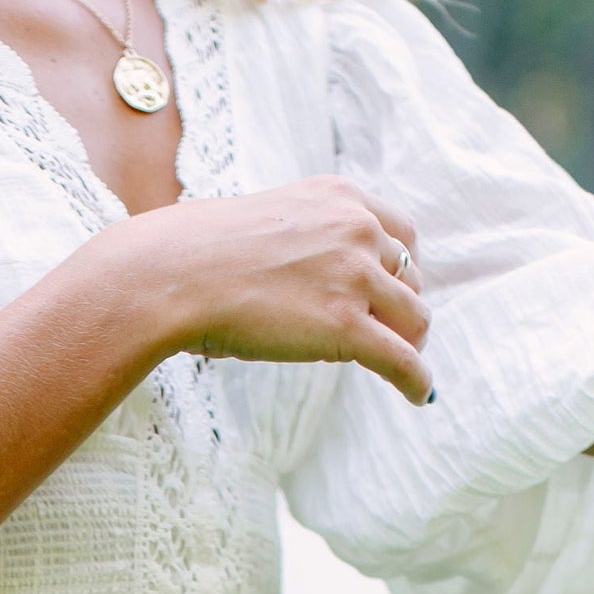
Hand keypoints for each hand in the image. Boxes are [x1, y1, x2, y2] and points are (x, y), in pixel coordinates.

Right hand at [121, 178, 432, 405]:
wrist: (174, 274)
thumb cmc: (200, 255)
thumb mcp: (267, 223)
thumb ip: (302, 240)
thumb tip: (306, 280)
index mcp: (339, 198)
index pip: (400, 234)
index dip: (401, 269)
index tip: (391, 293)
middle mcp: (357, 229)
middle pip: (410, 276)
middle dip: (401, 307)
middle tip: (389, 335)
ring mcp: (355, 277)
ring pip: (413, 317)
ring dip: (409, 343)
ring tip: (401, 367)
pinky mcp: (346, 325)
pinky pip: (402, 359)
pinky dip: (416, 380)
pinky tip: (420, 396)